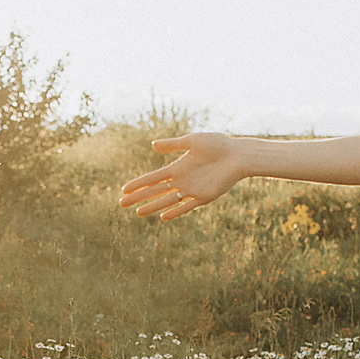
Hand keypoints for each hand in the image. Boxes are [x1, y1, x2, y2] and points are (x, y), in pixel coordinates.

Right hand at [120, 133, 244, 220]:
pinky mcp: (204, 197)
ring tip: (137, 213)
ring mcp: (192, 190)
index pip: (152, 178)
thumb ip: (173, 145)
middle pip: (155, 191)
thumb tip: (153, 145)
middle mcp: (182, 180)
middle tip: (121, 204)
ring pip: (167, 200)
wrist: (238, 155)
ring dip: (152, 206)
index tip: (123, 189)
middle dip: (139, 197)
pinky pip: (186, 206)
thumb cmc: (217, 144)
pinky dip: (175, 212)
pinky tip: (163, 217)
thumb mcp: (192, 141)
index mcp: (177, 167)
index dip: (138, 184)